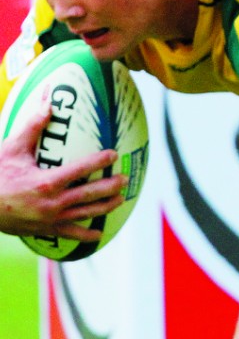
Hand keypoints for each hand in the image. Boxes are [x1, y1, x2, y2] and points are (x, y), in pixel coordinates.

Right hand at [0, 98, 125, 239]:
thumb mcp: (12, 148)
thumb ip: (32, 126)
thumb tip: (49, 102)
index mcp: (46, 182)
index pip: (81, 170)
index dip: (99, 161)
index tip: (113, 154)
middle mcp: (52, 203)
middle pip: (90, 194)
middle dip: (111, 186)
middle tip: (125, 178)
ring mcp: (50, 219)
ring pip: (86, 214)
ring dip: (106, 207)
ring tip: (121, 199)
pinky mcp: (45, 231)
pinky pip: (71, 234)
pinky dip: (86, 236)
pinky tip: (99, 235)